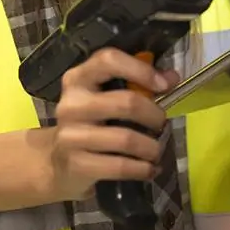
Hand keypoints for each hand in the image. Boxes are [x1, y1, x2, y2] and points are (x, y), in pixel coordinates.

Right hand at [43, 48, 177, 201]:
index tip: (165, 84)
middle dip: (154, 115)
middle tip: (161, 124)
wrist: (57, 162)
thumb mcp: (106, 98)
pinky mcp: (76, 163)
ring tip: (157, 150)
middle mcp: (71, 103)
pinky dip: (142, 169)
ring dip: (151, 147)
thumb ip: (137, 85)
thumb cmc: (90, 123)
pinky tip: (149, 169)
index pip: (109, 60)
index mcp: (78, 79)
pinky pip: (120, 166)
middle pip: (126, 102)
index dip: (141, 70)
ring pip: (126, 138)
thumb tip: (172, 78)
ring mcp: (71, 135)